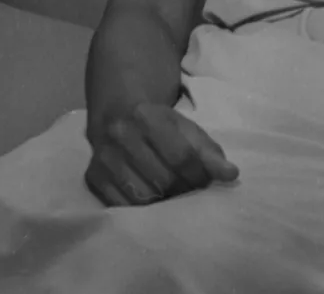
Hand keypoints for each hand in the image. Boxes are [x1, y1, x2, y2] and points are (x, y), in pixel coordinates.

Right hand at [84, 101, 238, 206]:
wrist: (115, 114)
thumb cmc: (157, 123)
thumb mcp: (185, 127)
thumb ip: (208, 150)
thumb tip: (230, 175)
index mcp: (147, 117)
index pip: (181, 156)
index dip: (200, 175)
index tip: (207, 182)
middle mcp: (120, 136)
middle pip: (163, 179)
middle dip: (184, 190)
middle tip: (192, 192)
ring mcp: (103, 158)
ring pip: (143, 197)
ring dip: (165, 203)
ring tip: (175, 197)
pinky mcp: (93, 177)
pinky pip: (123, 205)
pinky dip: (143, 209)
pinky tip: (154, 201)